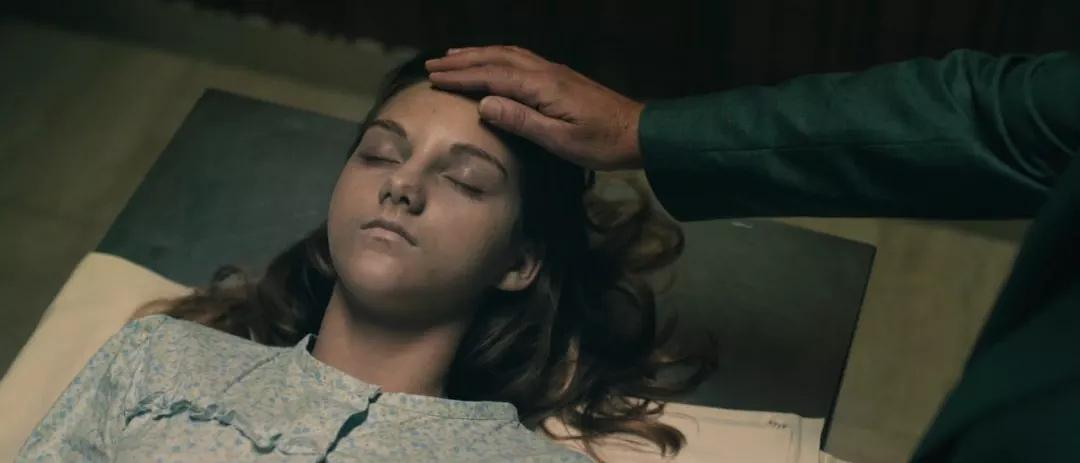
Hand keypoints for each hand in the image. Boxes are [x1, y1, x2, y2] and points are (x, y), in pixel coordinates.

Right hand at [425, 46, 644, 170]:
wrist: (641, 132)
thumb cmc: (602, 143)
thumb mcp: (560, 141)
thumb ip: (522, 121)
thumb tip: (484, 105)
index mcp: (542, 87)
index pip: (492, 77)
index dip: (461, 77)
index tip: (433, 78)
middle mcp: (546, 72)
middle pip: (496, 59)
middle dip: (462, 61)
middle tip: (432, 65)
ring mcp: (554, 71)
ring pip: (508, 54)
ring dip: (478, 54)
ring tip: (453, 56)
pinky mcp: (561, 77)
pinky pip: (520, 58)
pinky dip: (498, 56)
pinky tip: (493, 61)